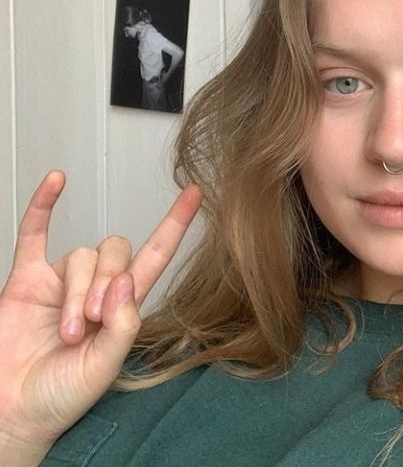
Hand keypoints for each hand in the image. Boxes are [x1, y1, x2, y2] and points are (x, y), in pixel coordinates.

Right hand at [0, 171, 201, 456]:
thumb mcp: (105, 367)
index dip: (176, 224)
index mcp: (125, 304)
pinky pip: (35, 234)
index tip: (196, 193)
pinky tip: (56, 180)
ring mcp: (62, 280)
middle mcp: (98, 285)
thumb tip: (125, 279)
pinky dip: (44, 205)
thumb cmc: (62, 395)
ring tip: (68, 330)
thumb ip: (123, 325)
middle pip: (115, 251)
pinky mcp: (27, 279)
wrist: (13, 410)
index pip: (157, 253)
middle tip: (89, 325)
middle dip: (103, 285)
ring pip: (80, 256)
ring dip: (76, 292)